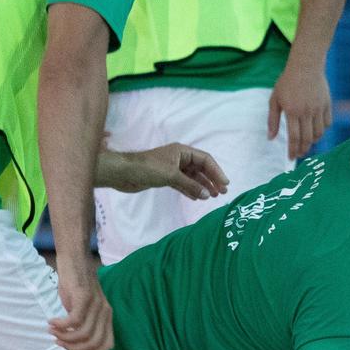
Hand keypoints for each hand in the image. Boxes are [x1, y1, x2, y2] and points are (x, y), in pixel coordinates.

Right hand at [47, 251, 112, 349]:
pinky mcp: (85, 297)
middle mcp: (105, 312)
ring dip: (65, 336)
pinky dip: (61, 325)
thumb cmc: (74, 285)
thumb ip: (81, 324)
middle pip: (94, 343)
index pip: (107, 345)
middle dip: (74, 348)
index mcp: (106, 316)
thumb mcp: (81, 308)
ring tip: (52, 330)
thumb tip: (71, 343)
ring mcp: (97, 304)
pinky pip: (74, 321)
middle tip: (58, 342)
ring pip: (83, 334)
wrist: (73, 259)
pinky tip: (51, 321)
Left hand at [97, 143, 228, 199]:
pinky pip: (183, 183)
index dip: (216, 171)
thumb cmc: (148, 168)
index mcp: (182, 151)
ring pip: (192, 177)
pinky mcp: (165, 178)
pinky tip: (197, 198)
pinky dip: (190, 190)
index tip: (225, 183)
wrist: (124, 173)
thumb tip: (207, 194)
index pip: (205, 160)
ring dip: (202, 186)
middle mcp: (179, 158)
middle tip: (222, 192)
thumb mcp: (172, 175)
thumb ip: (191, 185)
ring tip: (212, 197)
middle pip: (200, 168)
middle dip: (211, 180)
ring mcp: (173, 168)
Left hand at [268, 61, 331, 162]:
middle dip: (303, 149)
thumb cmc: (287, 82)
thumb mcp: (275, 100)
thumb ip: (273, 120)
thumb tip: (271, 138)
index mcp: (292, 111)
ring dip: (313, 141)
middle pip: (307, 138)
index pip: (294, 138)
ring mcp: (319, 108)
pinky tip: (316, 130)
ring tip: (307, 143)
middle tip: (299, 154)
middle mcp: (307, 112)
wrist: (306, 65)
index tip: (291, 158)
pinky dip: (322, 130)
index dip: (293, 150)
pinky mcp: (327, 104)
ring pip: (319, 133)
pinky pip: (328, 123)